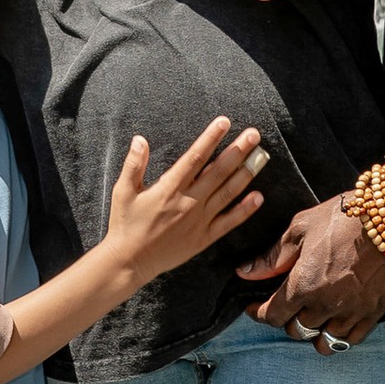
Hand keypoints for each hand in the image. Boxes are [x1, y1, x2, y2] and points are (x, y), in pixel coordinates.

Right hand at [102, 118, 266, 288]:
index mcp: (169, 188)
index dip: (211, 138)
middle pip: (219, 171)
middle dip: (238, 150)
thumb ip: (133, 165)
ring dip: (246, 173)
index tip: (224, 122)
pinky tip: (258, 197)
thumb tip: (140, 139)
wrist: (130, 261)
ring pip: (228, 193)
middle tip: (254, 134)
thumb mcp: (123, 191)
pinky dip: (244, 210)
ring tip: (261, 157)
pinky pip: (228, 222)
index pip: (195, 157)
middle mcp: (188, 202)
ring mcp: (199, 220)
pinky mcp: (203, 237)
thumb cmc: (125, 224)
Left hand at [239, 194, 384, 344]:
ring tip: (313, 317)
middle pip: (295, 330)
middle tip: (288, 304)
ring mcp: (351, 312)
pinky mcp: (373, 314)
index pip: (272, 316)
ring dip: (313, 331)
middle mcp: (325, 305)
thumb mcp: (300, 229)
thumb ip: (273, 257)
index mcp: (302, 285)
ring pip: (323, 341)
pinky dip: (339, 336)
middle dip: (287, 319)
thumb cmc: (344, 218)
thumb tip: (245, 272)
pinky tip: (336, 323)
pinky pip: (350, 340)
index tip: (255, 307)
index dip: (259, 313)